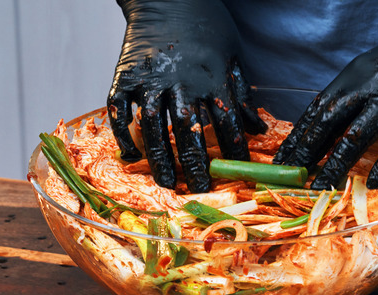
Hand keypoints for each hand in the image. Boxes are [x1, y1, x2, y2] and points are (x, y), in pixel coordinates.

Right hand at [108, 0, 265, 192]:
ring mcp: (149, 79)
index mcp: (211, 77)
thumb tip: (258, 129)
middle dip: (194, 165)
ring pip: (152, 126)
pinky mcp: (124, 75)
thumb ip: (242, 93)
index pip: (226, 123)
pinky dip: (122, 134)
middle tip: (197, 189)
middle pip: (188, 131)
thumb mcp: (233, 54)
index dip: (232, 151)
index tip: (234, 173)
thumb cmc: (205, 23)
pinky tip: (130, 155)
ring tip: (166, 182)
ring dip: (159, 158)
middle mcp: (180, 81)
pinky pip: (118, 109)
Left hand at [273, 0, 377, 189]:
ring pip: (357, 136)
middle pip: (330, 123)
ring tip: (323, 188)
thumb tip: (334, 127)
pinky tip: (374, 182)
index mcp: (356, 73)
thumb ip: (358, 94)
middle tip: (294, 179)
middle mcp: (371, 83)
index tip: (283, 160)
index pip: (318, 109)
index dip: (299, 136)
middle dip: (308, 153)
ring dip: (336, 165)